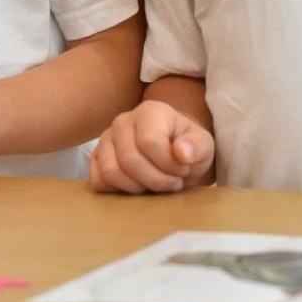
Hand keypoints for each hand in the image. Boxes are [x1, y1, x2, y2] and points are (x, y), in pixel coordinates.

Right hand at [88, 100, 213, 193]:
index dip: (168, 165)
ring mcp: (106, 139)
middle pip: (129, 159)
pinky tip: (137, 186)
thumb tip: (181, 153)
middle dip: (155, 180)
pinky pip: (97, 180)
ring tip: (155, 185)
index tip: (182, 171)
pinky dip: (117, 190)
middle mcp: (123, 121)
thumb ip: (196, 147)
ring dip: (137, 188)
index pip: (150, 142)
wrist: (176, 154)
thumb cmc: (188, 147)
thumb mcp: (203, 145)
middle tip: (172, 183)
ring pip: (110, 171)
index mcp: (149, 111)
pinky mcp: (97, 158)